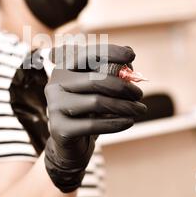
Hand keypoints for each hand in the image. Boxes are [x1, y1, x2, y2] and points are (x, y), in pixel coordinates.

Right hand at [44, 44, 146, 192]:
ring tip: (140, 109)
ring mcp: (54, 106)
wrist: (72, 144)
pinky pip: (93, 125)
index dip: (110, 52)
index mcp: (63, 68)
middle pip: (95, 80)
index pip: (87, 54)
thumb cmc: (89, 111)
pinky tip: (129, 122)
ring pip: (96, 102)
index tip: (131, 56)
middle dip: (123, 86)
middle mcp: (55, 84)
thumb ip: (112, 71)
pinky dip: (116, 123)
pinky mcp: (59, 128)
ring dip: (125, 106)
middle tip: (139, 94)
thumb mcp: (100, 89)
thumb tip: (129, 58)